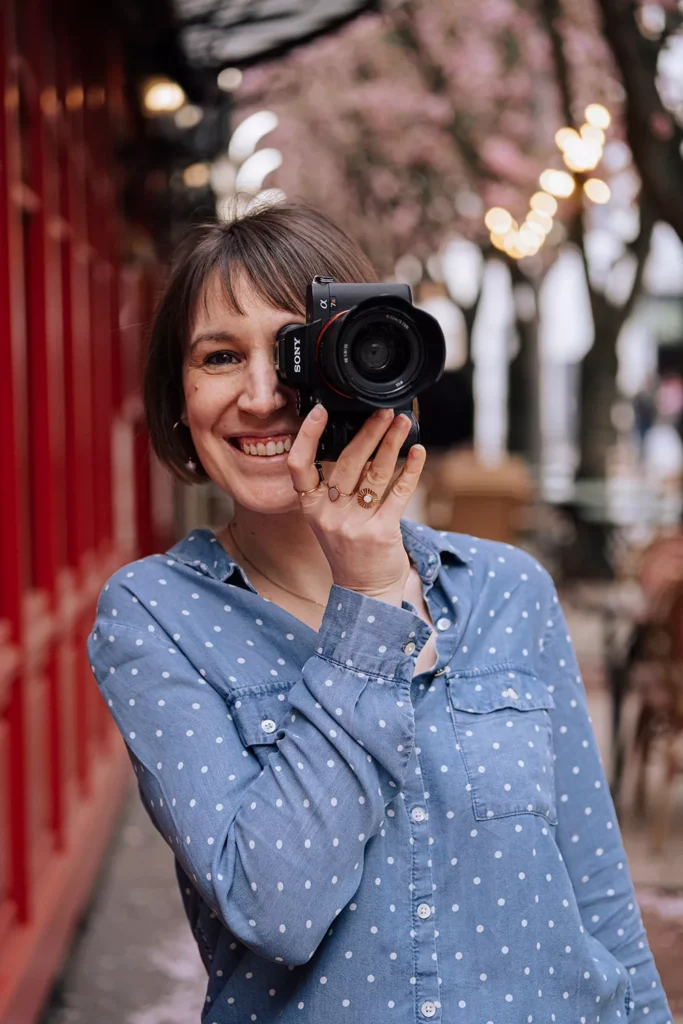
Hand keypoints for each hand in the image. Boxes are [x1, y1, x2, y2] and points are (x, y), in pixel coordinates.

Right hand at [286, 406, 426, 605]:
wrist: (365, 592)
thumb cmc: (350, 552)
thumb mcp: (332, 520)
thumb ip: (341, 487)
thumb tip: (363, 445)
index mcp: (311, 508)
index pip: (300, 466)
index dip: (308, 436)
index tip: (321, 411)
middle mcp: (330, 515)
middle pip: (348, 462)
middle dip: (368, 432)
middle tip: (383, 412)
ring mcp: (355, 524)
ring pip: (376, 472)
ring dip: (392, 443)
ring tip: (403, 423)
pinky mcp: (382, 532)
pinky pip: (399, 492)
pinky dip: (411, 469)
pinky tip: (418, 452)